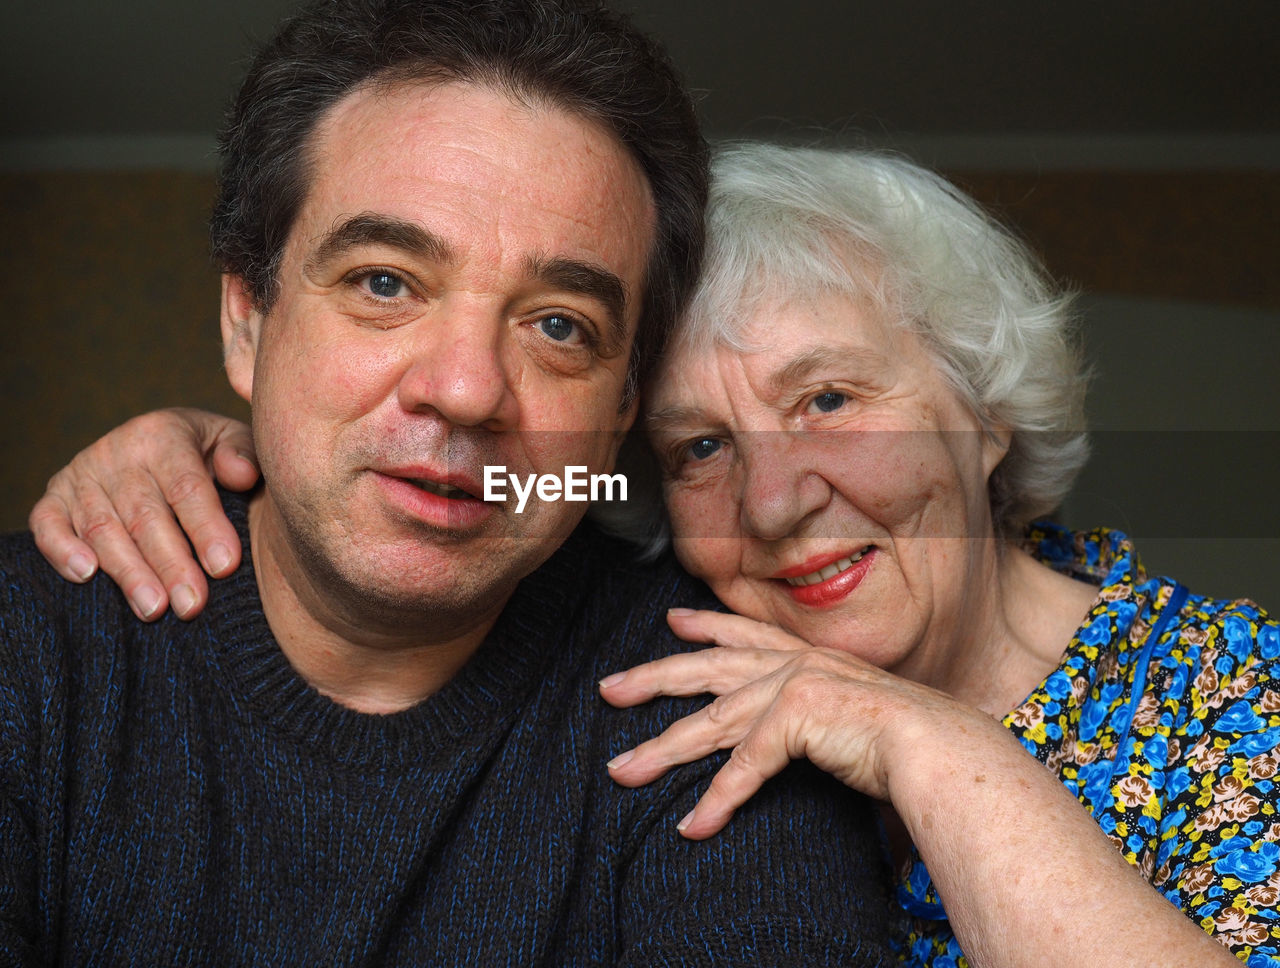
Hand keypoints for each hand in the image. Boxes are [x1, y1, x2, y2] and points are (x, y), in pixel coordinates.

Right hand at [30, 408, 257, 620]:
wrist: (160, 445)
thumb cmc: (209, 453)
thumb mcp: (233, 441)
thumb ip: (244, 453)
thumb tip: (242, 474)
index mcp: (164, 434)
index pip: (186, 486)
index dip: (205, 527)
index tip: (224, 566)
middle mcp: (117, 451)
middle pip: (144, 515)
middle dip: (170, 564)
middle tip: (191, 604)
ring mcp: (81, 474)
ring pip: (101, 528)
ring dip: (127, 572)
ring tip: (153, 608)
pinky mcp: (54, 497)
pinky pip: (47, 524)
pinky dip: (61, 549)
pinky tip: (85, 575)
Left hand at [600, 608, 966, 838]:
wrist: (942, 745)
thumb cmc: (909, 738)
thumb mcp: (853, 713)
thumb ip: (820, 715)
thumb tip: (807, 729)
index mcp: (810, 657)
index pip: (745, 635)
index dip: (705, 627)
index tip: (672, 621)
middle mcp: (795, 663)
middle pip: (706, 670)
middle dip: (653, 678)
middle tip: (609, 688)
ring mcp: (793, 686)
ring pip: (710, 722)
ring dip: (662, 752)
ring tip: (622, 772)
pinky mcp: (795, 718)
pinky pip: (744, 768)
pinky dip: (717, 800)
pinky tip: (692, 826)